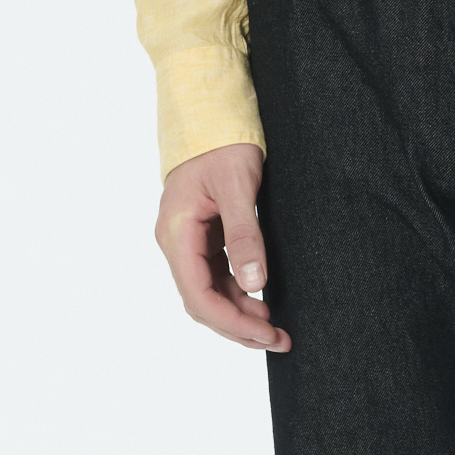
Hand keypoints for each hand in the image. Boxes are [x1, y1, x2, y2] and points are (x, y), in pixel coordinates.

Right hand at [155, 141, 287, 351]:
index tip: (266, 333)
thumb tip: (254, 283)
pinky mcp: (200, 237)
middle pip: (201, 302)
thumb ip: (244, 235)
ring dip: (238, 313)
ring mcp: (186, 241)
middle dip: (238, 326)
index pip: (198, 296)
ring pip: (207, 292)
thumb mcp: (239, 187)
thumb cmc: (223, 144)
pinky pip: (213, 276)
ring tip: (273, 326)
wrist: (211, 115)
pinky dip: (235, 293)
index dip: (232, 322)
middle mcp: (175, 242)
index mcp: (177, 233)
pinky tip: (259, 299)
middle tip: (279, 339)